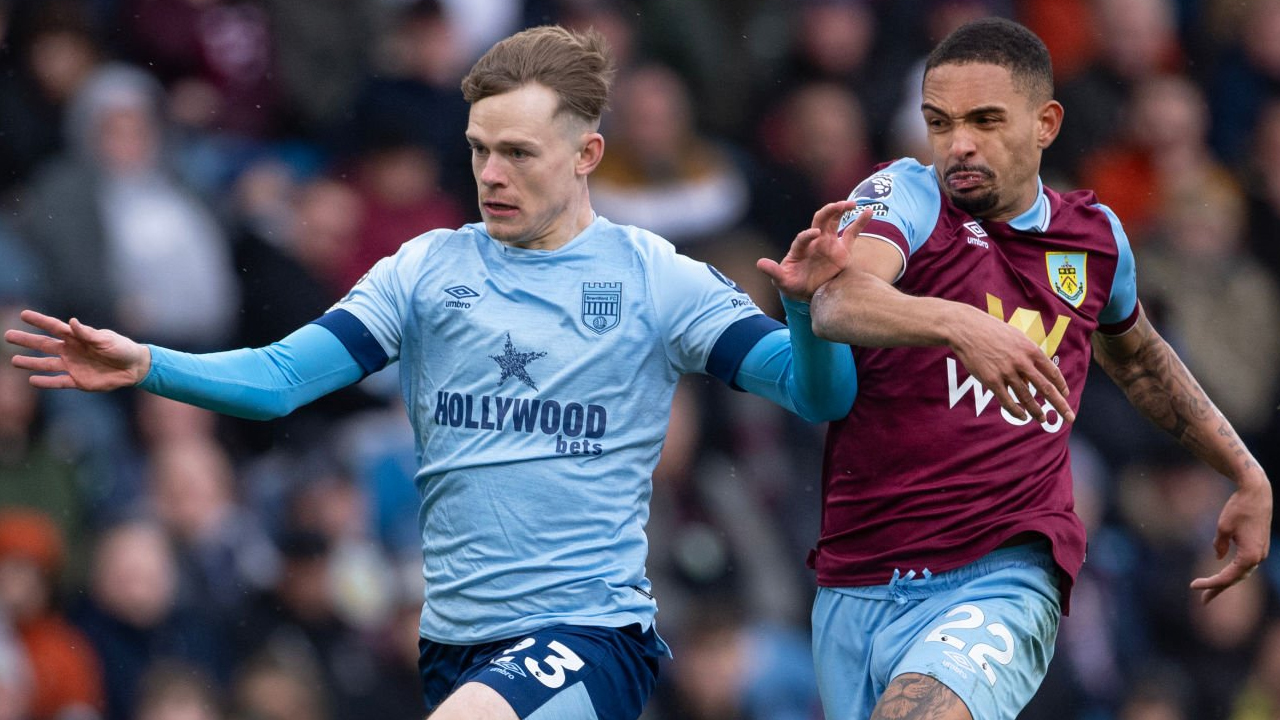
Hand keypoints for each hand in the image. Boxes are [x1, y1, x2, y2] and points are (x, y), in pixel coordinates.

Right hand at [4, 310, 150, 390]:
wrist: (134, 367)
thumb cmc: (122, 348)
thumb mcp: (107, 339)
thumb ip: (88, 333)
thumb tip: (72, 322)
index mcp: (77, 337)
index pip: (54, 327)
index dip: (39, 321)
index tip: (23, 314)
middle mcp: (71, 350)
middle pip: (44, 345)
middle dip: (26, 340)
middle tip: (8, 336)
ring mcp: (73, 366)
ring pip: (47, 364)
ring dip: (31, 363)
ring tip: (14, 361)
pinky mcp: (78, 381)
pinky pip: (59, 381)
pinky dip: (46, 382)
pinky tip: (32, 380)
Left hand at [757, 201, 872, 301]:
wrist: (808, 292)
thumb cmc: (793, 284)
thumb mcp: (782, 281)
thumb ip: (773, 272)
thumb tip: (759, 263)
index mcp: (800, 247)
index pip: (803, 237)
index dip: (807, 235)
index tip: (815, 234)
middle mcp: (814, 241)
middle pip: (821, 219)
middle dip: (829, 210)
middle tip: (839, 205)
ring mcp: (828, 243)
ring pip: (835, 221)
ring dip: (842, 209)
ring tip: (852, 204)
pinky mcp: (842, 249)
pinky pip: (852, 232)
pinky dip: (860, 222)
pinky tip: (869, 211)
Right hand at [948, 305, 1074, 423]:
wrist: (967, 329)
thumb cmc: (992, 331)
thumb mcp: (1016, 338)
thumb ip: (1027, 356)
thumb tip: (1030, 379)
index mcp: (1031, 350)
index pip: (1052, 372)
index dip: (1061, 385)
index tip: (1065, 394)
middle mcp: (1022, 362)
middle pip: (1046, 388)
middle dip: (1060, 405)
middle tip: (1069, 417)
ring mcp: (1007, 372)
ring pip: (1026, 397)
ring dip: (1036, 411)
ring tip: (1042, 419)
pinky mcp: (992, 380)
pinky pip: (1007, 400)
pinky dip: (1016, 411)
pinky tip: (1022, 416)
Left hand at [1190, 471, 1271, 603]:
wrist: (1257, 492)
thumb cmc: (1239, 508)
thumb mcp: (1223, 527)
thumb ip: (1219, 545)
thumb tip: (1219, 557)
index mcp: (1250, 556)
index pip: (1227, 577)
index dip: (1210, 583)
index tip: (1192, 586)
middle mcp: (1258, 558)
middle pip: (1235, 579)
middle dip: (1218, 589)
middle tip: (1202, 601)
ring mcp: (1261, 553)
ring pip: (1241, 573)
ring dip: (1226, 582)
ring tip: (1210, 592)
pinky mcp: (1259, 547)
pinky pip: (1244, 564)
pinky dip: (1233, 571)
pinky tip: (1222, 574)